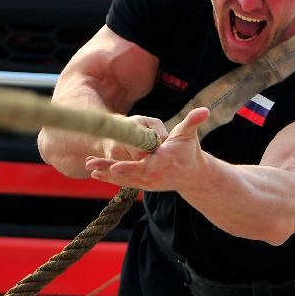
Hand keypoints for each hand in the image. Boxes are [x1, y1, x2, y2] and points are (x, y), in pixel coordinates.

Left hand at [86, 107, 209, 190]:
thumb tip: (204, 111)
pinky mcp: (143, 184)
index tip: (115, 167)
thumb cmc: (189, 151)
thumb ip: (193, 122)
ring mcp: (147, 182)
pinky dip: (110, 178)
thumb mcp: (189, 135)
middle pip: (128, 174)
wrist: (193, 176)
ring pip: (123, 179)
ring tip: (90, 167)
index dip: (130, 168)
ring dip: (106, 174)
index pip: (144, 166)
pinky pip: (124, 182)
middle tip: (92, 165)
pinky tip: (95, 173)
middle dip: (109, 170)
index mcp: (163, 162)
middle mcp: (153, 175)